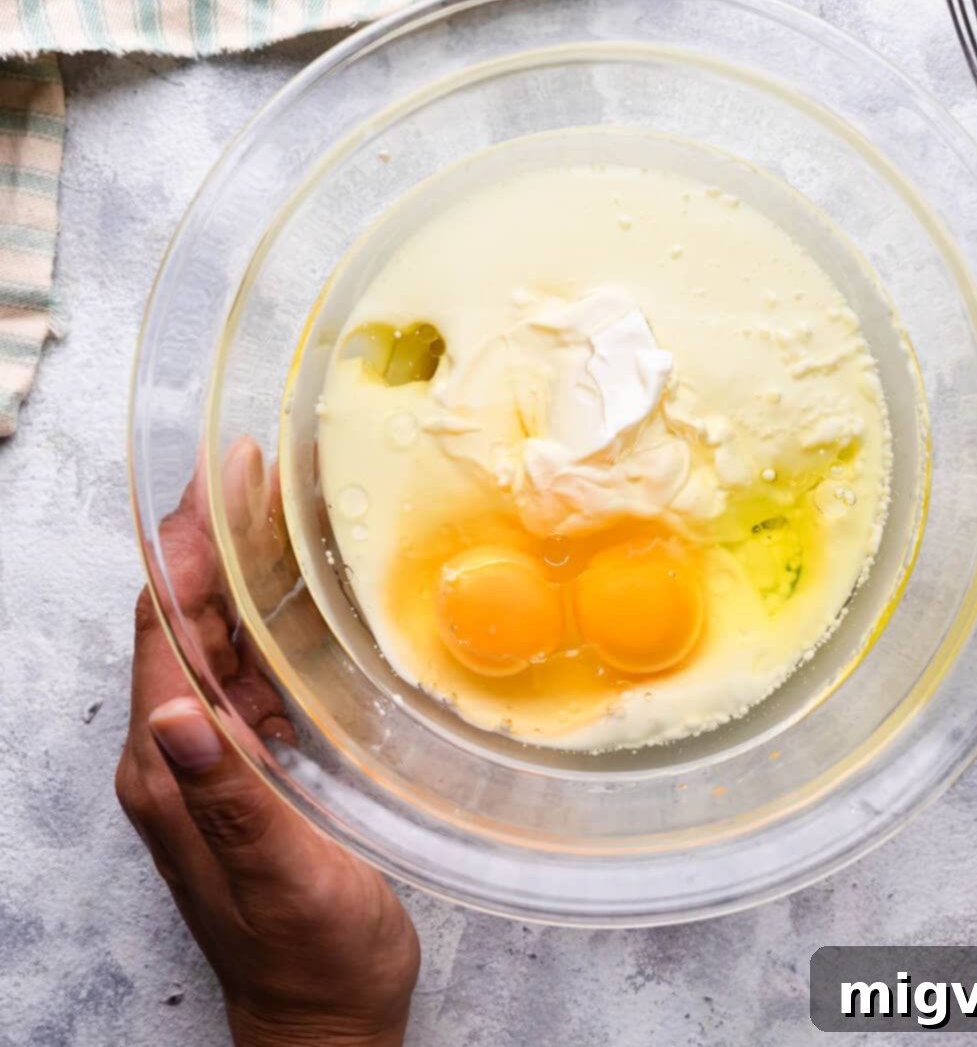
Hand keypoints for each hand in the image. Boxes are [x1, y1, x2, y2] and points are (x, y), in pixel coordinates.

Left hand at [116, 441, 418, 1046]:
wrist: (324, 1015)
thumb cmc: (310, 951)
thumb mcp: (279, 876)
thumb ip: (227, 795)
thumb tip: (177, 713)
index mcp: (173, 767)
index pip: (166, 631)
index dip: (186, 551)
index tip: (217, 482)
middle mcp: (180, 752)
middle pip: (184, 622)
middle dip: (209, 541)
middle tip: (249, 470)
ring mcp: (213, 759)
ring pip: (215, 641)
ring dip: (237, 573)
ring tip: (273, 511)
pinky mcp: (248, 768)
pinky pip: (246, 674)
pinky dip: (264, 623)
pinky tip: (295, 601)